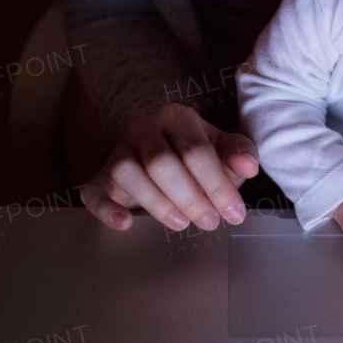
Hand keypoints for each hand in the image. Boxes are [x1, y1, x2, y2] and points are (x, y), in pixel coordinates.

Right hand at [81, 103, 259, 231]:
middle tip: (210, 221)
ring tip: (181, 223)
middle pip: (161, 162)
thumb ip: (240, 154)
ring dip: (157, 204)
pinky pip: (95, 191)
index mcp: (177, 118)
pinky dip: (107, 209)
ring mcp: (119, 151)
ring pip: (128, 173)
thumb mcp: (223, 149)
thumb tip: (248, 166)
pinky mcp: (102, 176)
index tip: (234, 213)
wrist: (163, 149)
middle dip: (190, 197)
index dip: (217, 185)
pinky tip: (125, 223)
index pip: (195, 150)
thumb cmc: (197, 153)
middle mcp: (144, 129)